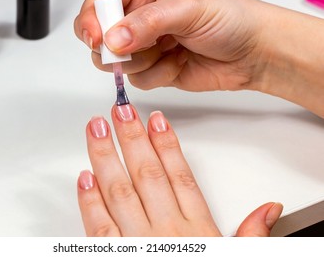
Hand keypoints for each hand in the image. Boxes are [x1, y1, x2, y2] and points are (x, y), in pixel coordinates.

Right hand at [75, 0, 323, 117]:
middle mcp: (140, 14)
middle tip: (131, 49)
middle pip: (99, 33)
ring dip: (141, 61)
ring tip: (169, 49)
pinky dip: (157, 75)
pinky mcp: (153, 67)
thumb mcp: (188, 8)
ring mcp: (145, 43)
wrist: (253, 53)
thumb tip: (112, 39)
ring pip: (115, 60)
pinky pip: (136, 79)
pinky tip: (178, 63)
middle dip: (113, 46)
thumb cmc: (230, 18)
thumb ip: (147, 22)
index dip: (92, 17)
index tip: (96, 37)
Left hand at [77, 104, 282, 235]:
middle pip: (146, 175)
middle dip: (131, 138)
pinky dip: (90, 202)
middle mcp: (166, 233)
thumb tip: (268, 207)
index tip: (156, 119)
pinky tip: (84, 176)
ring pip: (119, 192)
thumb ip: (250, 234)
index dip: (167, 144)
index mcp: (195, 230)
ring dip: (106, 157)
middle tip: (119, 110)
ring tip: (97, 128)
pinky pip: (98, 229)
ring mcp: (137, 245)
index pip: (180, 176)